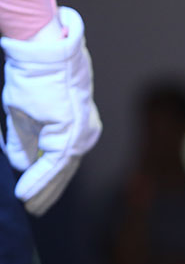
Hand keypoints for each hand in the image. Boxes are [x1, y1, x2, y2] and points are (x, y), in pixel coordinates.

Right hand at [1, 7, 100, 214]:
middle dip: (49, 192)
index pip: (65, 162)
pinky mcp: (71, 131)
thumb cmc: (33, 77)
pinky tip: (25, 194)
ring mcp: (80, 132)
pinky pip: (55, 163)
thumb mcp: (24, 114)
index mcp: (78, 127)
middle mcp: (85, 132)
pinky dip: (39, 180)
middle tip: (34, 210)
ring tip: (29, 207)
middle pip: (66, 171)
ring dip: (43, 191)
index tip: (34, 198)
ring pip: (62, 171)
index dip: (49, 181)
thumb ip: (24, 141)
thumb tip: (20, 164)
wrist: (40, 53)